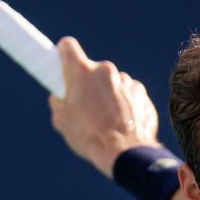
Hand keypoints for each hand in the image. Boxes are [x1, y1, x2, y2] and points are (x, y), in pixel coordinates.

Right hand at [49, 36, 162, 175]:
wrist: (125, 152)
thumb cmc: (90, 137)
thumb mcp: (62, 121)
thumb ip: (58, 103)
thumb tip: (59, 97)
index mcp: (82, 72)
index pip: (68, 47)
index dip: (64, 53)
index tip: (63, 61)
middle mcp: (105, 70)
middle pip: (92, 69)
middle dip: (88, 83)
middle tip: (85, 104)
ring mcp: (125, 80)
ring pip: (111, 82)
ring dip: (107, 94)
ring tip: (105, 119)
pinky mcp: (141, 91)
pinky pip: (128, 92)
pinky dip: (124, 103)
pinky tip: (121, 121)